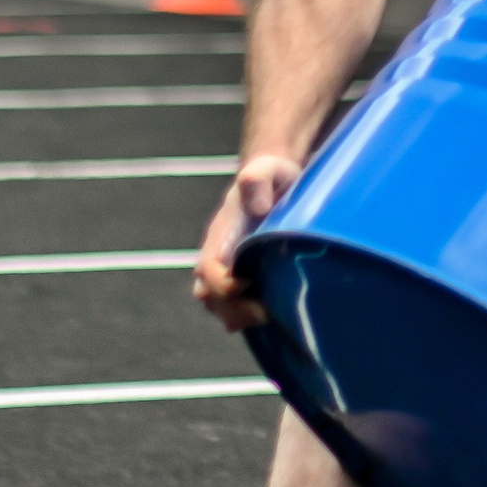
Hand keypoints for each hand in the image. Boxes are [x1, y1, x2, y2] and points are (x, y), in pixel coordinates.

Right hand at [192, 153, 303, 332]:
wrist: (276, 181)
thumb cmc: (271, 176)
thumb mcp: (267, 170)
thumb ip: (257, 179)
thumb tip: (258, 207)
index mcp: (221, 236)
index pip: (207, 270)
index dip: (222, 285)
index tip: (249, 284)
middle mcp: (220, 257)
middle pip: (209, 296)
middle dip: (233, 309)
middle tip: (267, 311)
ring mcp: (231, 270)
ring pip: (221, 307)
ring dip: (242, 316)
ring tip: (273, 313)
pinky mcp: (247, 279)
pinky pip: (237, 308)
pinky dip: (251, 316)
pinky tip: (279, 311)